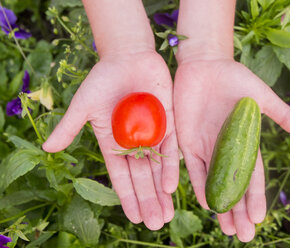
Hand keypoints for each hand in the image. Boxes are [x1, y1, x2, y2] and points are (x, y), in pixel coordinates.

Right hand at [43, 51, 178, 229]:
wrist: (128, 57)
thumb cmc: (103, 79)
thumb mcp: (84, 104)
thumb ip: (69, 127)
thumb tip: (48, 150)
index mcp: (113, 142)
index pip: (121, 175)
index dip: (127, 197)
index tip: (134, 217)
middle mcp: (134, 142)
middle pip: (142, 178)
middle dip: (148, 201)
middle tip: (155, 223)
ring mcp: (152, 134)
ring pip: (158, 169)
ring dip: (161, 192)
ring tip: (167, 215)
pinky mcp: (169, 123)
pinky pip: (171, 148)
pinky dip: (170, 167)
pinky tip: (172, 187)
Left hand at [174, 59, 289, 240]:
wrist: (204, 65)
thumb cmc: (233, 77)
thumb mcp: (259, 95)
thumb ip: (279, 113)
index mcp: (245, 141)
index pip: (252, 175)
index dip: (255, 197)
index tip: (259, 218)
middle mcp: (226, 149)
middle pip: (233, 185)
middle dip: (238, 210)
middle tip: (243, 235)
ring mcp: (206, 147)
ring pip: (214, 182)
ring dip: (220, 205)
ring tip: (226, 228)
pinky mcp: (187, 141)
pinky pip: (192, 167)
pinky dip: (199, 185)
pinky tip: (206, 204)